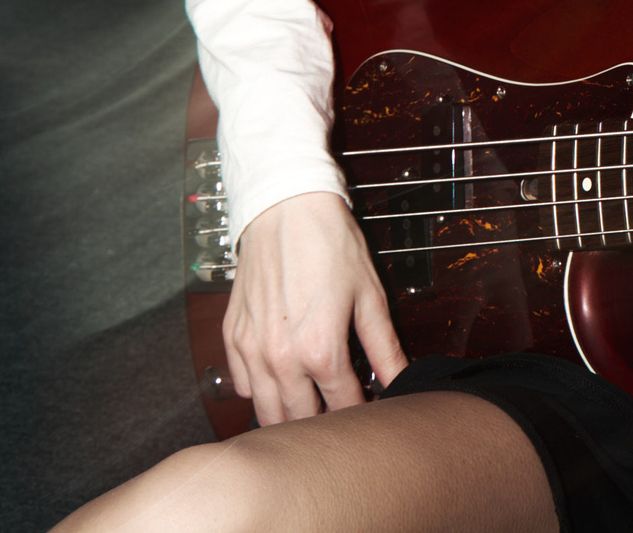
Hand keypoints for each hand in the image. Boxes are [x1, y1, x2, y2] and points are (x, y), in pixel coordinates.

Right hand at [223, 190, 408, 423]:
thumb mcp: (369, 295)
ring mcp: (251, 351)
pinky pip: (241, 385)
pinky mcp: (232, 338)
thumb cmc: (329, 245)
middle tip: (341, 413)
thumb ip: (383, 346)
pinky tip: (280, 381)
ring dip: (289, 416)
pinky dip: (260, 392)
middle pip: (300, 419)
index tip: (371, 412)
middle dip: (324, 423)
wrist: (286, 208)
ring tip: (311, 407)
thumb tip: (399, 377)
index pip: (342, 406)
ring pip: (265, 411)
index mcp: (320, 350)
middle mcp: (280, 358)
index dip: (361, 413)